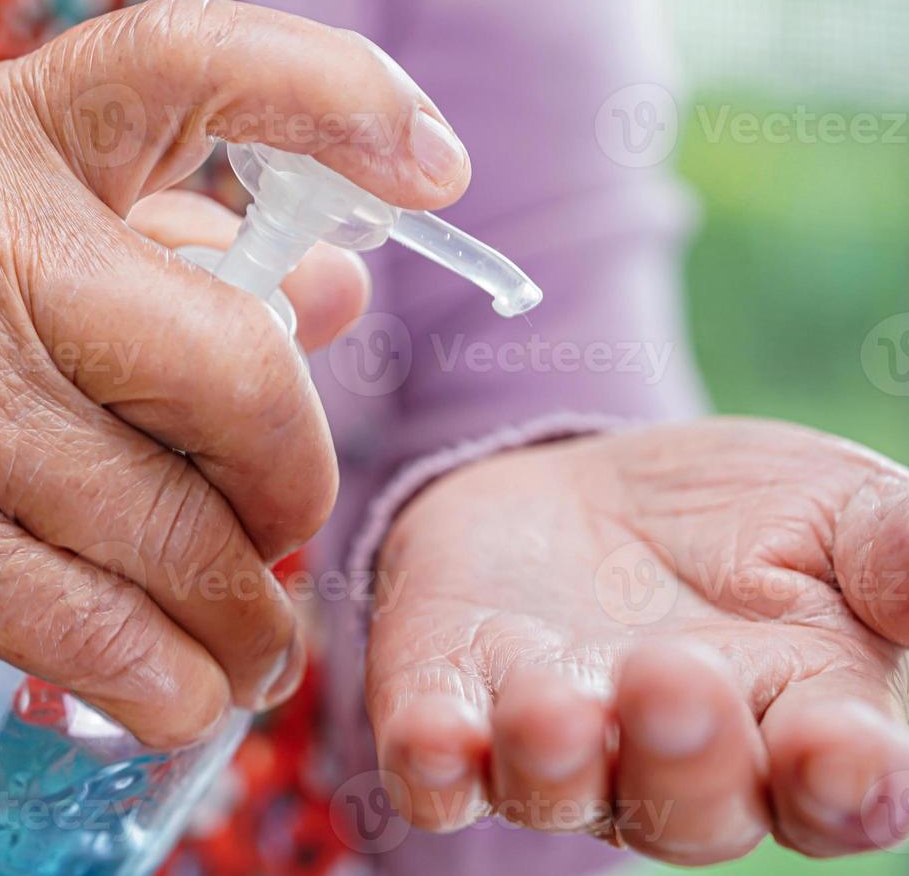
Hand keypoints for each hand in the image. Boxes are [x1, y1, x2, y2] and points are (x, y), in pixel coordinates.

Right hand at [0, 0, 465, 746]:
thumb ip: (169, 250)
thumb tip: (331, 291)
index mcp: (0, 138)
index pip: (184, 60)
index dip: (334, 93)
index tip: (436, 166)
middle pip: (230, 369)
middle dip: (294, 472)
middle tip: (287, 516)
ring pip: (174, 530)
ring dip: (246, 609)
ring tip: (254, 635)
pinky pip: (95, 631)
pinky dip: (169, 681)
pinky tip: (185, 689)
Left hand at [370, 417, 908, 861]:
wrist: (588, 488)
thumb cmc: (743, 519)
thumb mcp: (837, 510)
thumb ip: (896, 551)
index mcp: (800, 727)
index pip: (834, 789)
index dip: (843, 784)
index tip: (845, 751)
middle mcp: (673, 763)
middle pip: (689, 809)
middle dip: (683, 756)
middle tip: (676, 676)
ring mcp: (556, 744)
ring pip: (556, 794)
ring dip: (554, 760)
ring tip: (558, 707)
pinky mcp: (453, 708)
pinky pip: (437, 769)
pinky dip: (434, 761)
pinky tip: (433, 736)